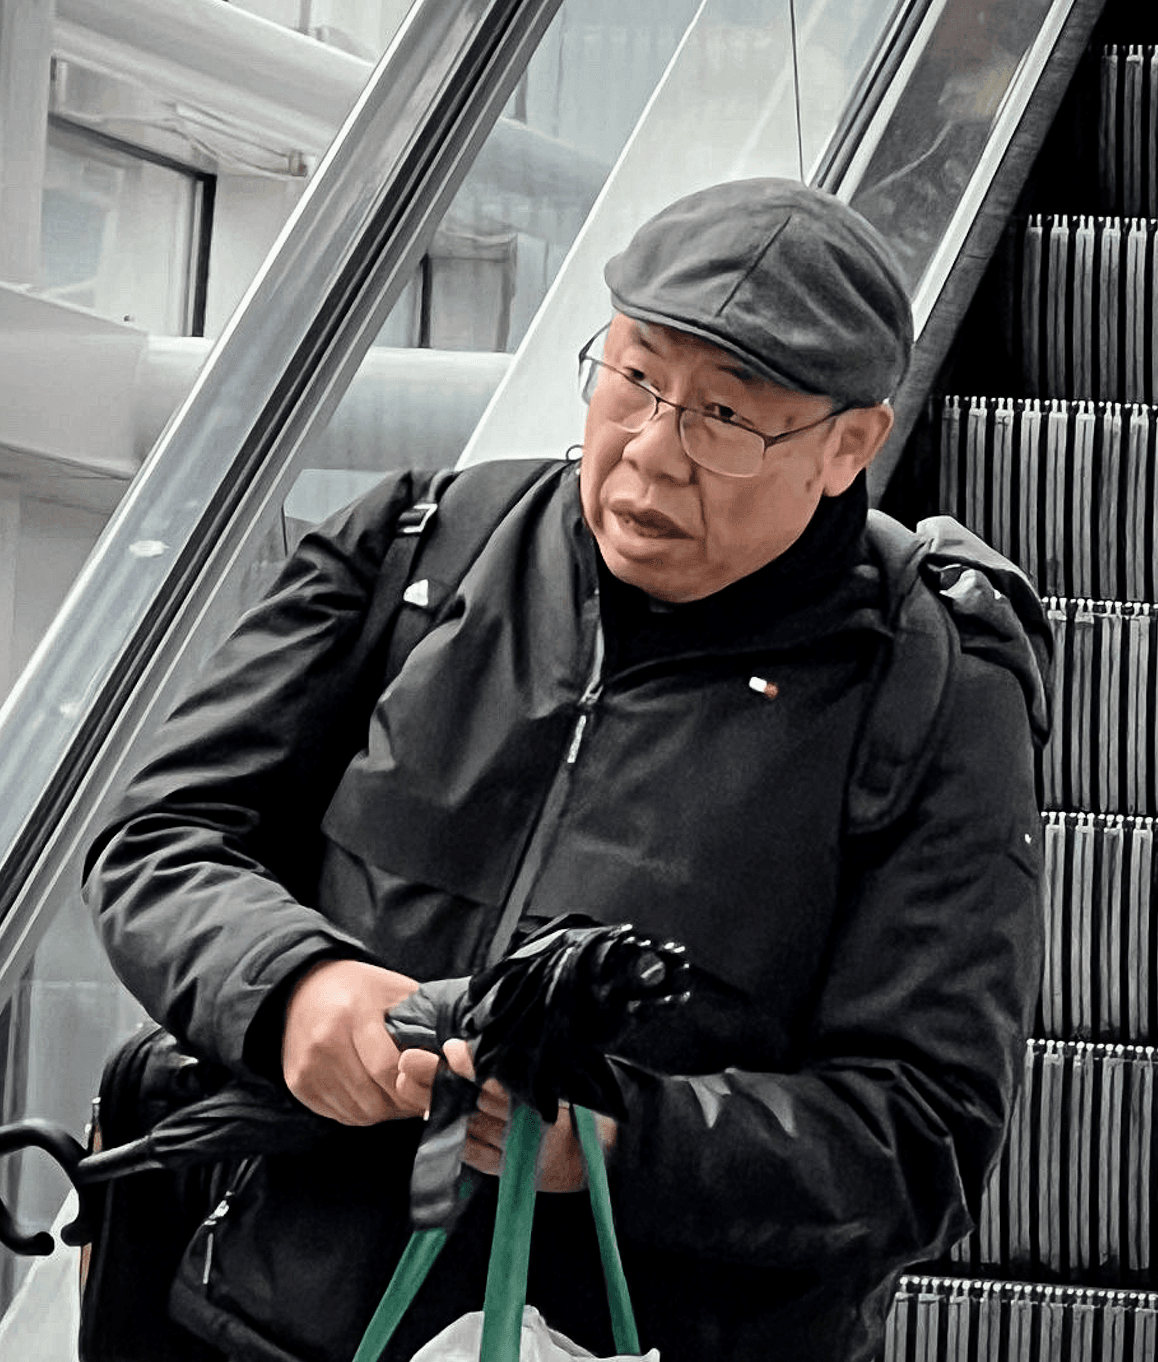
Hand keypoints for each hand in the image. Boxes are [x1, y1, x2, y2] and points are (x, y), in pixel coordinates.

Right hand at [282, 959, 438, 1123]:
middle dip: (402, 1104)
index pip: (387, 1069)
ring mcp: (307, 1067)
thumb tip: (454, 1057)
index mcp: (352, 1015)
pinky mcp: (297, 1084)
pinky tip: (372, 1093)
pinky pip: (340, 1115)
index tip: (432, 1088)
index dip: (414, 1086)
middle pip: (373, 1098)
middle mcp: (325, 1043)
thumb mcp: (394, 990)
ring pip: (358, 1113)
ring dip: (384, 1111)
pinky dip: (361, 1111)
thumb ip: (423, 1020)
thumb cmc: (358, 988)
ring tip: (397, 1094)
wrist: (303, 987)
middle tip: (419, 1096)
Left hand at [400, 1038, 615, 1191]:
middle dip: (439, 1078)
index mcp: (542, 1101)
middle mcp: (526, 1127)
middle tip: (410, 1058)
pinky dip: (448, 1133)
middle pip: (474, 1100)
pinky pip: (471, 1152)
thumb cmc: (578, 1106)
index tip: (452, 1047)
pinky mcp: (505, 1169)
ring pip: (466, 1125)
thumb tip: (490, 1035)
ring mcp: (513, 1151)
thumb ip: (528, 1061)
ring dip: (434, 1103)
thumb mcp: (564, 1077)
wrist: (594, 1157)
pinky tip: (428, 1114)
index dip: (473, 1065)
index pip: (500, 1081)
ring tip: (407, 1081)